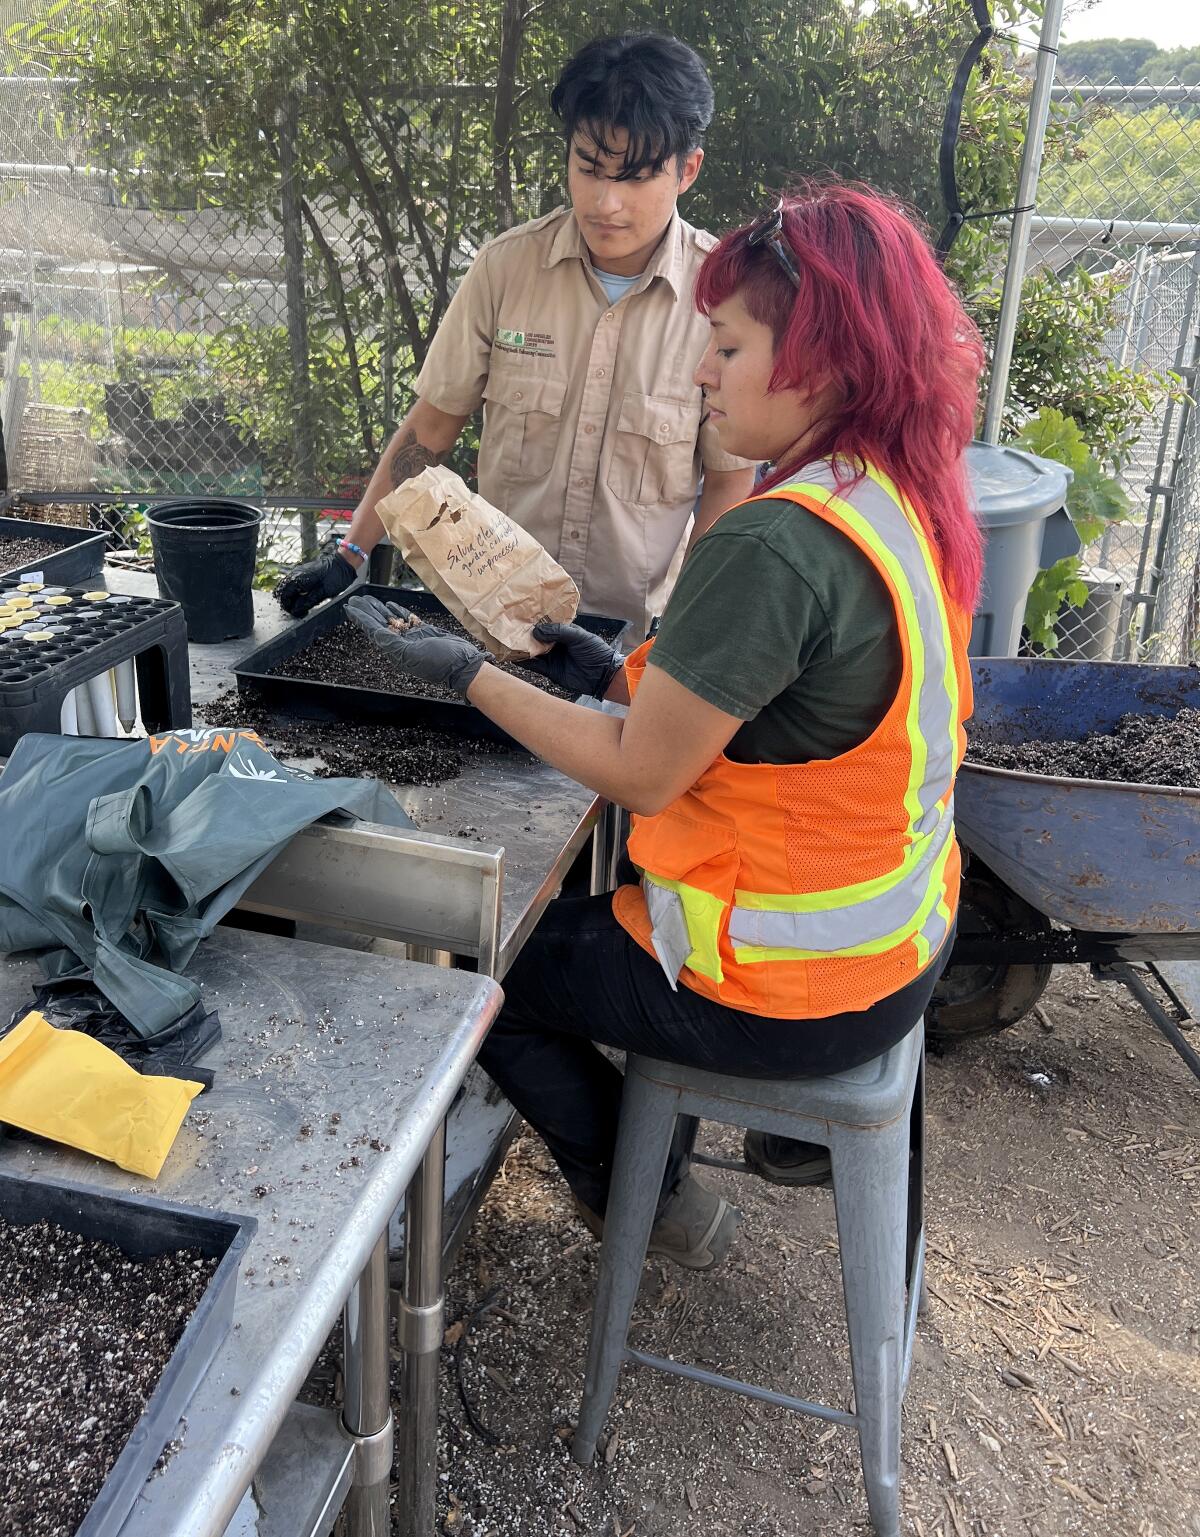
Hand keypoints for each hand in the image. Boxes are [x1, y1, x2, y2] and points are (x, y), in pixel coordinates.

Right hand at [276, 539, 359, 616]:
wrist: (343, 564)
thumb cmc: (335, 578)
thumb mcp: (321, 594)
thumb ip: (306, 603)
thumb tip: (294, 610)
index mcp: (298, 579)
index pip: (283, 594)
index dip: (287, 606)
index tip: (295, 613)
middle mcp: (295, 574)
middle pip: (282, 590)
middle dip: (287, 602)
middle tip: (297, 610)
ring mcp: (298, 572)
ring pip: (287, 587)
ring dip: (291, 597)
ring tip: (300, 605)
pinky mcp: (303, 573)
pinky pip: (293, 583)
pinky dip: (295, 592)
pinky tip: (303, 597)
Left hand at [347, 596, 485, 695]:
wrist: (464, 665)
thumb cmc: (440, 663)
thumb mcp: (413, 654)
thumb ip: (393, 644)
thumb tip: (376, 634)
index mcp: (396, 652)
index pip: (373, 631)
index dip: (361, 618)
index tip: (350, 606)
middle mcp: (401, 644)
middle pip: (379, 624)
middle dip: (367, 611)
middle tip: (355, 598)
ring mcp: (412, 638)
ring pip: (391, 620)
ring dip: (379, 609)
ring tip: (369, 599)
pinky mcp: (424, 631)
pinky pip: (407, 619)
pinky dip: (398, 611)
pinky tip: (390, 605)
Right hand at [519, 620, 623, 697]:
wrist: (602, 676)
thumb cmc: (595, 652)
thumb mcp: (579, 637)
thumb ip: (559, 631)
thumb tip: (536, 631)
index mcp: (565, 632)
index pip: (548, 624)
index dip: (537, 619)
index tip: (523, 613)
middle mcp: (556, 643)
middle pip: (537, 637)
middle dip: (526, 633)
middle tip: (510, 626)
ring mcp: (552, 657)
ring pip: (534, 650)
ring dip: (523, 647)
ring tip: (508, 640)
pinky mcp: (549, 671)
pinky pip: (534, 665)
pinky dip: (524, 661)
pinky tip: (514, 655)